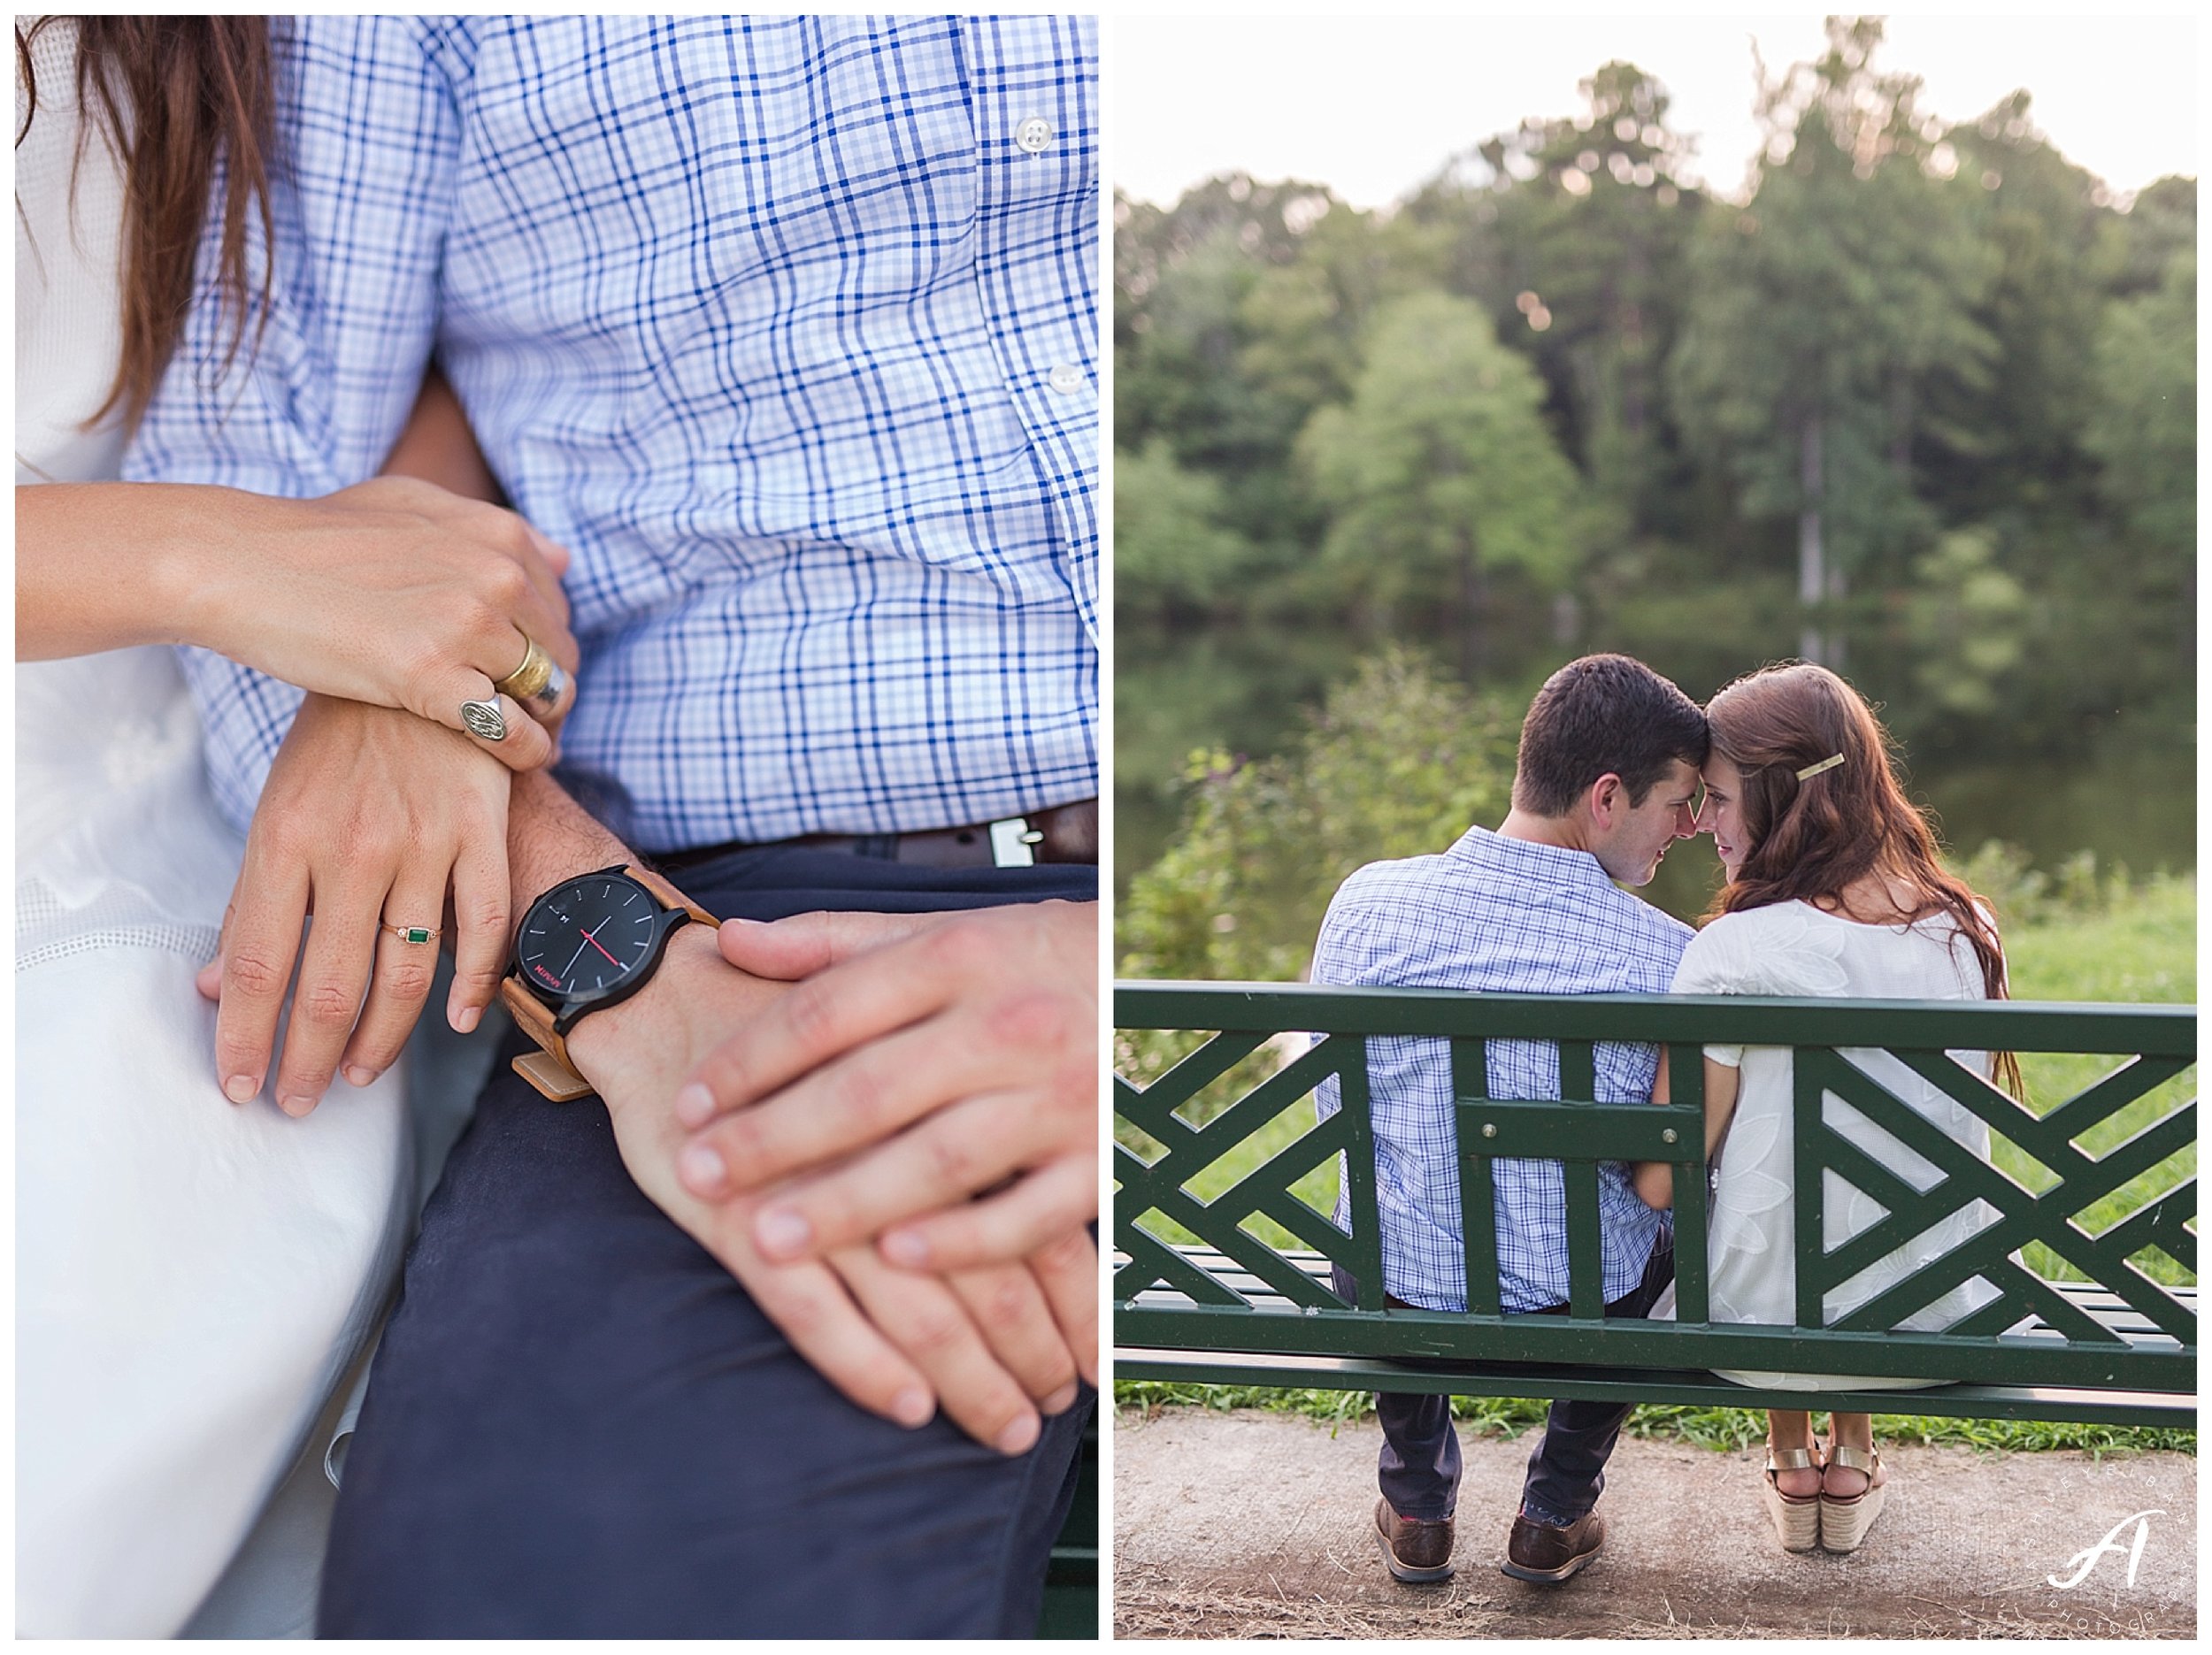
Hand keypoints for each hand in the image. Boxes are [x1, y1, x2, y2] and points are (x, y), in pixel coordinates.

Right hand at [181, 475, 579, 764]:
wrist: (237, 562)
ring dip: (541, 726)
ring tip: (525, 747)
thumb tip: (560, 559)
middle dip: (550, 693)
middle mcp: (495, 574)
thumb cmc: (316, 536)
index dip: (548, 649)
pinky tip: (515, 765)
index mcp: (497, 535)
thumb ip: (487, 530)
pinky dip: (524, 753)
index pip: (559, 608)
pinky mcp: (430, 674)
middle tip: (532, 725)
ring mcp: (465, 623)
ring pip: (543, 693)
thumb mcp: (411, 505)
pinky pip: (509, 730)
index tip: (527, 678)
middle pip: (559, 654)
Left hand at [195, 695, 513, 1110]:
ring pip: (405, 971)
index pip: (255, 964)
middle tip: (300, 1101)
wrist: (414, 659)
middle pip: (327, 984)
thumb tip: (213, 990)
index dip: (245, 1037)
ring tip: (361, 1076)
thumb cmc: (338, 744)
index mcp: (286, 839)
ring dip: (382, 1039)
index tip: (241, 1085)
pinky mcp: (482, 831)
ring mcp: (424, 841)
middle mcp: (353, 847)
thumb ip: (254, 901)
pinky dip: (476, 983)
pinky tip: (459, 1023)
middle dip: (309, 1059)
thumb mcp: (277, 809)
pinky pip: (485, 924)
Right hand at [567, 927, 1080, 1448]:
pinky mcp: (746, 1221)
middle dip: (1030, 1356)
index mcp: (956, 1102)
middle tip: (1052, 1409)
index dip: (1075, 1300)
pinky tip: (906, 1406)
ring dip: (969, 1378)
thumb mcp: (907, 1051)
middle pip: (993, 1276)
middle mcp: (901, 1147)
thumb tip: (1065, 1193)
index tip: (1095, 1359)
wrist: (676, 995)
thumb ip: (980, 1112)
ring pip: (918, 1306)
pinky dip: (865, 1365)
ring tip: (1003, 1428)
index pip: (1039, 1218)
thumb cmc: (809, 1034)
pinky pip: (816, 1311)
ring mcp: (822, 1190)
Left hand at [669, 901, 1097, 1272]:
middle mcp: (1007, 1023)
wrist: (1158, 975)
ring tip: (768, 1239)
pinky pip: (1028, 1216)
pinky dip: (964, 1241)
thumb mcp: (939, 931)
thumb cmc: (1024, 959)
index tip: (687, 1103)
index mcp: (957, 958)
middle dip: (774, 1138)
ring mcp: (1058, 1096)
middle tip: (698, 1176)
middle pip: (871, 1089)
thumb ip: (833, 943)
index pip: (830, 1010)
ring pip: (939, 1161)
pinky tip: (898, 1260)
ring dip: (847, 1203)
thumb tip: (732, 942)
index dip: (750, 1059)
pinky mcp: (1097, 1160)